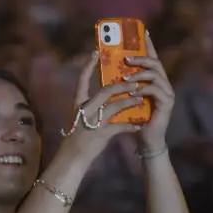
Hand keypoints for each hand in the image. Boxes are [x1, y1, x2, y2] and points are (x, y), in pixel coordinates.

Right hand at [55, 51, 143, 165]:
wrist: (71, 159)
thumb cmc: (75, 139)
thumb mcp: (78, 119)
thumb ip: (89, 107)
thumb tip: (104, 96)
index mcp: (77, 104)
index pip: (81, 80)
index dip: (88, 66)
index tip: (96, 52)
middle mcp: (84, 110)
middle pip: (106, 91)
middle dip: (123, 85)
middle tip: (135, 82)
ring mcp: (93, 122)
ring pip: (116, 106)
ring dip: (131, 101)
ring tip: (140, 99)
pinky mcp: (101, 135)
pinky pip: (121, 127)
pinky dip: (131, 126)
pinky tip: (138, 125)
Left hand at [123, 31, 175, 150]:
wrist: (146, 139)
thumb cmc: (134, 118)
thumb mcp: (127, 97)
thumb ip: (123, 82)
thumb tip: (110, 66)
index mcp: (154, 79)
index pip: (151, 57)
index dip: (148, 44)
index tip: (143, 31)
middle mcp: (163, 83)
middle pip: (155, 62)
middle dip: (140, 58)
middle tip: (126, 59)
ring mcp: (167, 93)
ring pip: (156, 74)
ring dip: (139, 74)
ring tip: (126, 78)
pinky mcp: (167, 103)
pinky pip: (156, 91)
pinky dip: (144, 89)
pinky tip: (134, 92)